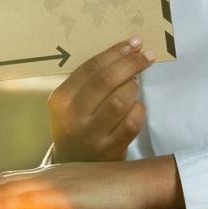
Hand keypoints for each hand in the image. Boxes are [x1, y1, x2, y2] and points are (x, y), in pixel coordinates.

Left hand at [0, 156, 183, 208]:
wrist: (146, 180)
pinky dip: (0, 203)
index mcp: (49, 175)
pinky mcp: (63, 194)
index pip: (5, 181)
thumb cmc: (121, 192)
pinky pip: (24, 200)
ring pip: (4, 189)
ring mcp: (53, 183)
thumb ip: (60, 201)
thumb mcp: (83, 196)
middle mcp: (46, 174)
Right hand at [48, 38, 152, 162]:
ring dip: (133, 88)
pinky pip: (132, 122)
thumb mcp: (71, 103)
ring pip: (121, 101)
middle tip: (147, 56)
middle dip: (130, 63)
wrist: (74, 165)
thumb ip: (90, 82)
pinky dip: (139, 109)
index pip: (90, 68)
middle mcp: (72, 118)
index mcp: (60, 100)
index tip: (133, 43)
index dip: (115, 52)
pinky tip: (136, 106)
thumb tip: (126, 52)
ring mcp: (91, 136)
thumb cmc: (76, 124)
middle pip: (106, 81)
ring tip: (135, 84)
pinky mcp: (110, 150)